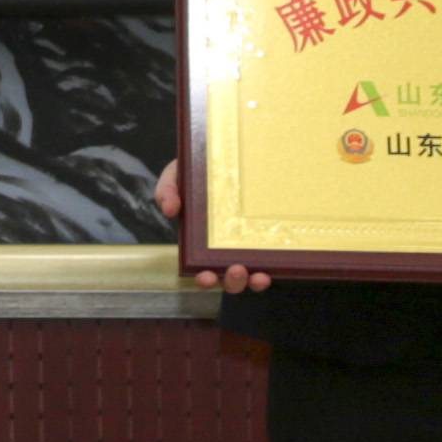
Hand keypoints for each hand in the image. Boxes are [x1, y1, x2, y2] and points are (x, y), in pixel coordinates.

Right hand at [156, 157, 270, 294]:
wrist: (220, 159)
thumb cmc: (194, 173)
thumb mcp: (174, 178)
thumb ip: (167, 192)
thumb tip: (170, 210)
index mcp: (201, 243)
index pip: (203, 270)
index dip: (205, 279)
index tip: (205, 277)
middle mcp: (225, 250)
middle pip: (230, 278)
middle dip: (233, 282)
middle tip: (236, 270)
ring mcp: (247, 244)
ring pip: (252, 274)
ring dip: (254, 281)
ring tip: (257, 276)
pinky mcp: (265, 234)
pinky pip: (271, 256)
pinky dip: (274, 266)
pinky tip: (275, 264)